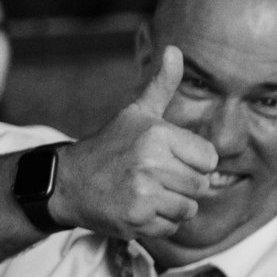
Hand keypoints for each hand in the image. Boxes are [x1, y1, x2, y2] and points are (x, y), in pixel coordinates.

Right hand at [51, 47, 217, 240]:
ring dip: (172, 205)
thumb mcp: (136, 113)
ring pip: (189, 208)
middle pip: (201, 185)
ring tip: (147, 192)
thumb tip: (174, 49)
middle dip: (182, 185)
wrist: (66, 182)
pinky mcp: (135, 218)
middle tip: (153, 178)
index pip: (209, 159)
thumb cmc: (110, 146)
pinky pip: (171, 226)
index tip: (169, 159)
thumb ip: (162, 85)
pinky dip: (158, 223)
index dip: (193, 162)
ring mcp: (143, 192)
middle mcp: (151, 162)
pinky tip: (138, 208)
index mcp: (158, 135)